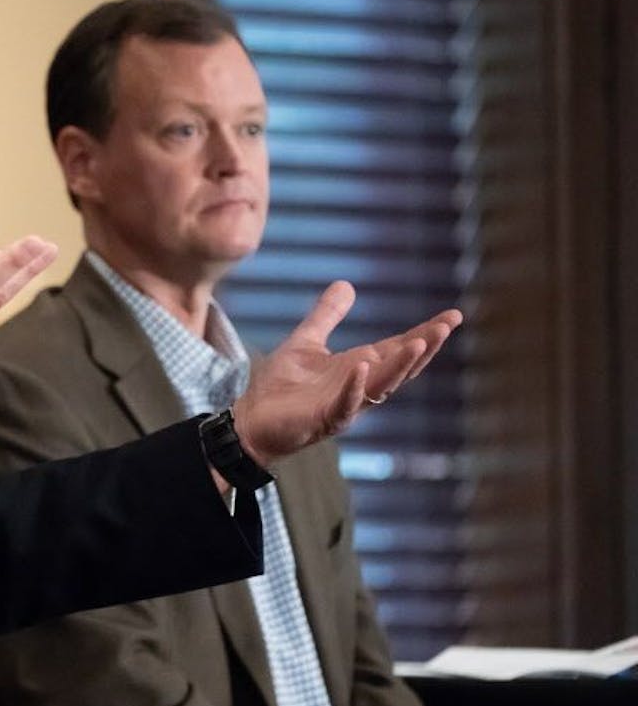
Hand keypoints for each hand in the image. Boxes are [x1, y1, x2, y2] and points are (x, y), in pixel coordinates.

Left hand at [231, 281, 461, 466]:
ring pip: (381, 387)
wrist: (251, 420)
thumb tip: (346, 284)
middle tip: (445, 327)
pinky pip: (345, 404)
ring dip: (399, 366)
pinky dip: (354, 387)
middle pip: (400, 367)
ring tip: (418, 344)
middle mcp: (360, 387)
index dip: (425, 333)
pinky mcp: (324, 419)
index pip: (399, 347)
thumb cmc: (282, 386)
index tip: (453, 316)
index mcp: (359, 367)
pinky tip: (362, 367)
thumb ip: (327, 315)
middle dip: (424, 348)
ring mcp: (345, 405)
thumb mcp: (306, 341)